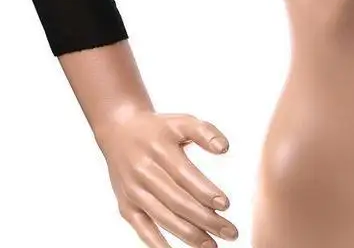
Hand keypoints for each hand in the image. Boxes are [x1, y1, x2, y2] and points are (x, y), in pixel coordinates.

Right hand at [96, 110, 237, 247]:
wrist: (120, 131)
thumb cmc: (159, 128)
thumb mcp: (183, 121)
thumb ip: (205, 131)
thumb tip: (224, 148)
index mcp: (160, 150)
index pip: (185, 176)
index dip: (204, 191)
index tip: (225, 205)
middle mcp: (145, 172)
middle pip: (177, 201)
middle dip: (205, 220)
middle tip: (229, 232)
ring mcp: (133, 191)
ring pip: (163, 218)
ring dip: (189, 235)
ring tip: (211, 245)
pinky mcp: (126, 206)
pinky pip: (142, 229)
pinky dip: (158, 244)